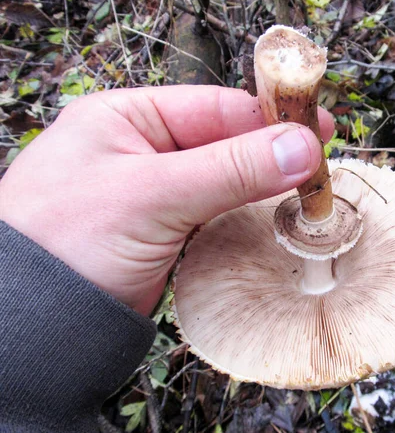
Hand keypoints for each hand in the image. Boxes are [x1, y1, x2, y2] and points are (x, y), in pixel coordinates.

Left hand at [0, 86, 333, 314]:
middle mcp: (140, 147)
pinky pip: (215, 210)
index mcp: (126, 118)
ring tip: (306, 189)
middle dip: (270, 154)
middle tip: (319, 163)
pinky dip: (243, 213)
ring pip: (223, 178)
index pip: (214, 107)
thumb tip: (302, 146)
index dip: (268, 118)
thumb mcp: (153, 194)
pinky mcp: (164, 228)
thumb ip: (231, 169)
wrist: (34, 326)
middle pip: (223, 142)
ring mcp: (153, 190)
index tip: (317, 128)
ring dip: (262, 185)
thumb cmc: (70, 243)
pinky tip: (272, 214)